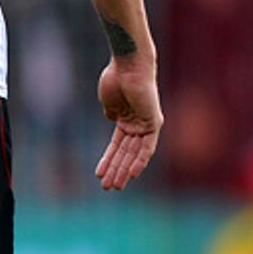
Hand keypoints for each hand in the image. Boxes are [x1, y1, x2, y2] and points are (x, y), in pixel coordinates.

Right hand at [94, 57, 161, 190]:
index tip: (98, 174)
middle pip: (125, 153)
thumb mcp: (109, 101)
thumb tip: (111, 119)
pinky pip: (147, 147)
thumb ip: (111, 113)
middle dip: (116, 170)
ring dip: (124, 170)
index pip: (116, 146)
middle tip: (107, 187)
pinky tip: (132, 173)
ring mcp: (146, 125)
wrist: (127, 66)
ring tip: (115, 186)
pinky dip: (140, 160)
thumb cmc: (116, 79)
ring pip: (134, 154)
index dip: (108, 160)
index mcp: (126, 120)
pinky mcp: (153, 123)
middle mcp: (138, 125)